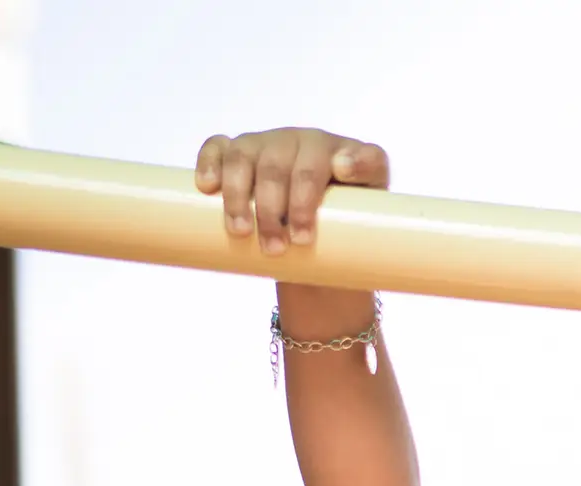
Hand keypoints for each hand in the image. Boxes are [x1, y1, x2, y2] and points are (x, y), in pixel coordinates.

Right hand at [195, 129, 389, 257]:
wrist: (324, 236)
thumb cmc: (352, 220)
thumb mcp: (372, 206)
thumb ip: (371, 178)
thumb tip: (344, 165)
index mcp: (333, 150)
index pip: (315, 165)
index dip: (305, 197)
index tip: (305, 236)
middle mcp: (298, 141)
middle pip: (276, 168)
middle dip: (272, 210)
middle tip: (276, 248)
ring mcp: (265, 144)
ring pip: (242, 159)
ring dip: (239, 196)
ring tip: (242, 232)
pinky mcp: (237, 152)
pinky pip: (217, 148)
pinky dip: (209, 164)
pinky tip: (207, 187)